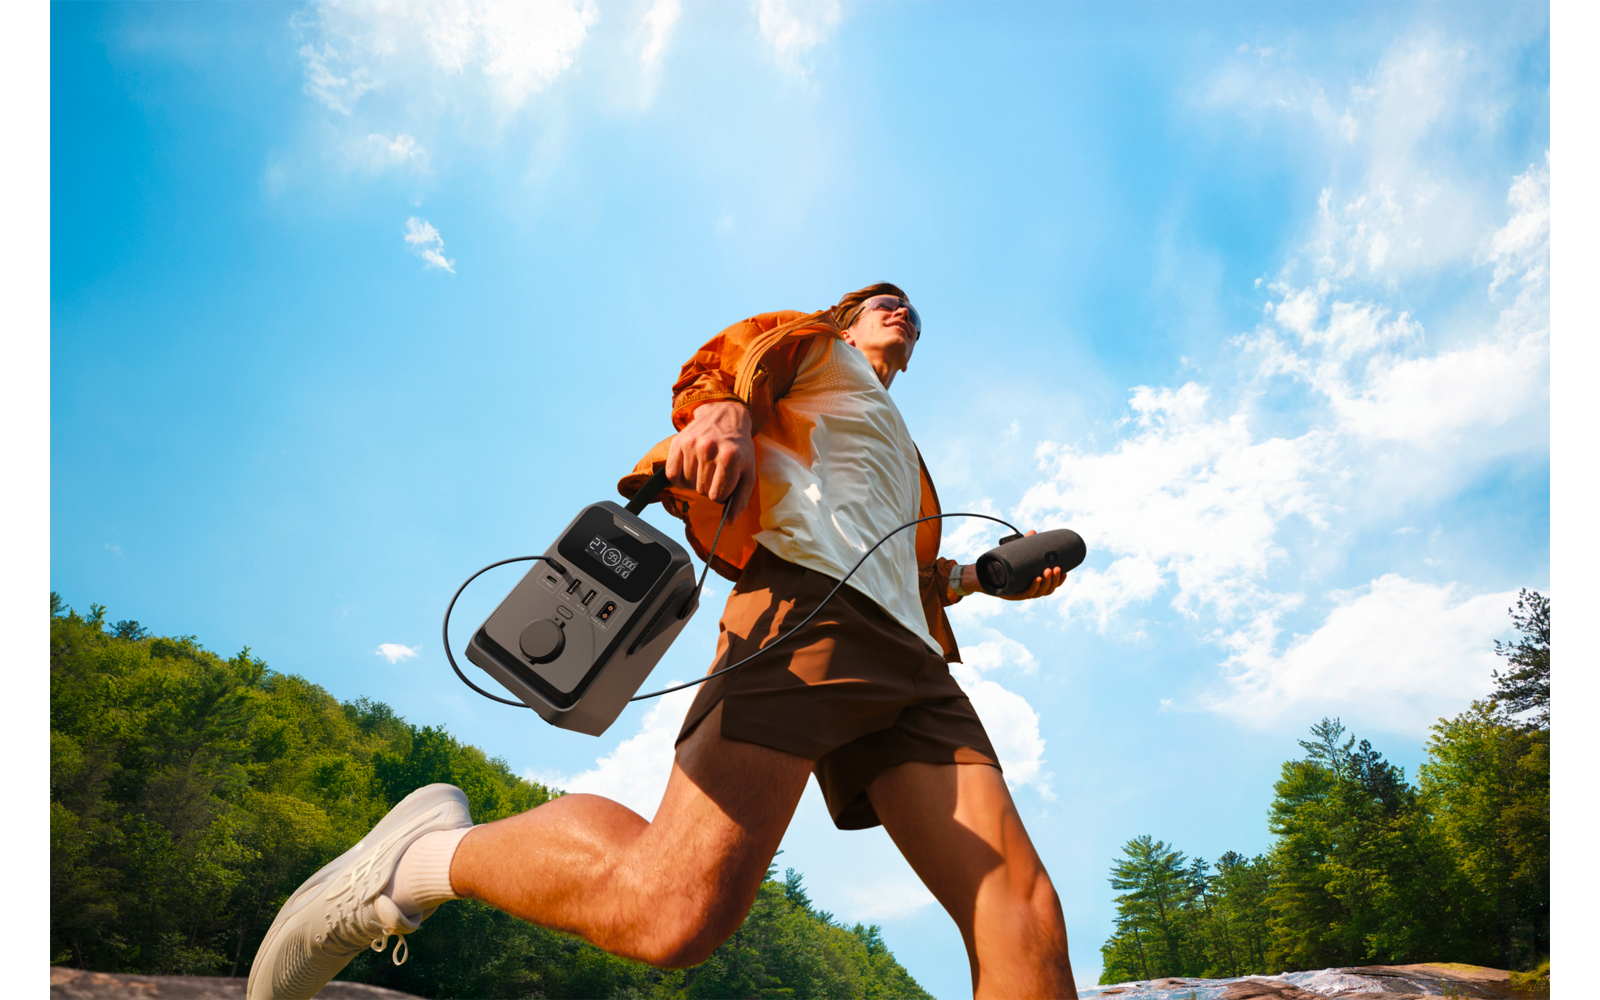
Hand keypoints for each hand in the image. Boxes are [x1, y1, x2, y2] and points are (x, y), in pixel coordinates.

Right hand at [666, 400, 755, 516]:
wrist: (726, 415)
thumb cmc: (739, 448)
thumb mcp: (748, 472)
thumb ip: (740, 500)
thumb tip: (729, 524)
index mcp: (730, 458)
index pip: (717, 497)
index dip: (722, 495)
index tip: (726, 484)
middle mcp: (709, 449)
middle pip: (701, 491)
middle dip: (709, 488)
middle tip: (716, 473)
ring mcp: (692, 444)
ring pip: (686, 485)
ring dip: (695, 482)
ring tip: (705, 468)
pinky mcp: (678, 442)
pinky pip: (672, 475)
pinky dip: (680, 478)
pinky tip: (691, 468)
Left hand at [958, 531, 1067, 600]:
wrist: (978, 573)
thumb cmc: (996, 565)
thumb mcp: (1013, 553)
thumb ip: (1024, 544)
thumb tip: (1034, 531)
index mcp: (1030, 583)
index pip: (1049, 586)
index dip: (1059, 581)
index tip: (1065, 571)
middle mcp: (1027, 590)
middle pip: (1047, 590)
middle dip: (1054, 580)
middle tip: (1056, 568)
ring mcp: (1019, 593)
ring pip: (1038, 593)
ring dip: (1046, 583)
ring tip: (1048, 571)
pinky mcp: (1011, 594)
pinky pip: (1025, 593)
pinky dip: (1033, 586)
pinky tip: (1037, 579)